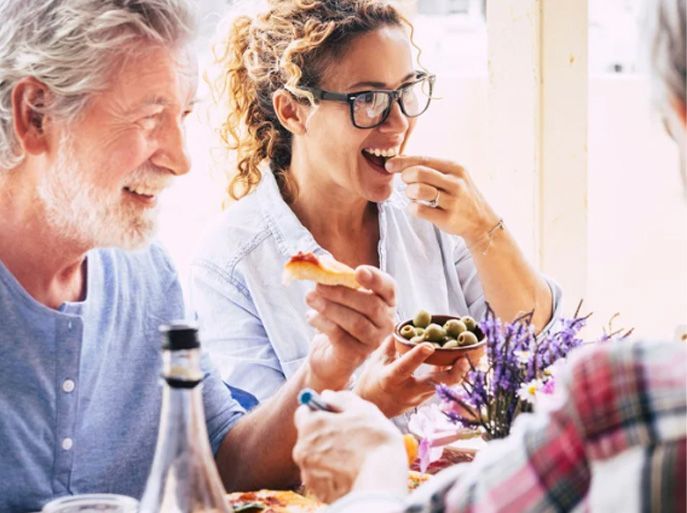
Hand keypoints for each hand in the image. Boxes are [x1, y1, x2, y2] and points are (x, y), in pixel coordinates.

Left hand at [293, 390, 407, 503]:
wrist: (381, 484)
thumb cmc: (375, 442)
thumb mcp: (364, 410)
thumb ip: (342, 399)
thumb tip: (327, 396)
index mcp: (311, 425)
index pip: (303, 411)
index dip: (319, 411)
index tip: (334, 415)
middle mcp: (302, 448)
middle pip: (309, 436)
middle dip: (324, 435)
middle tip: (349, 437)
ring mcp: (308, 472)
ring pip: (315, 457)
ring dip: (328, 455)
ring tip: (353, 457)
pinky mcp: (316, 490)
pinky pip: (321, 476)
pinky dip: (332, 473)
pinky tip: (351, 472)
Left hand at [305, 266, 396, 387]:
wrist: (330, 355)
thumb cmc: (339, 319)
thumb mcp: (341, 297)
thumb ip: (337, 280)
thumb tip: (321, 262)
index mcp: (386, 302)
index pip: (389, 288)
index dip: (376, 278)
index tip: (358, 271)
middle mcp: (386, 322)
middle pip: (370, 305)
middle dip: (342, 293)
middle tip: (319, 285)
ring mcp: (373, 340)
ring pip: (355, 322)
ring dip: (330, 307)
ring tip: (310, 298)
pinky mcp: (356, 354)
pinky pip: (340, 335)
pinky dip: (322, 322)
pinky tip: (310, 315)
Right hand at [355, 337, 468, 416]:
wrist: (372, 407)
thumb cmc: (371, 381)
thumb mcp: (377, 360)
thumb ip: (392, 343)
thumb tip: (403, 326)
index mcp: (391, 378)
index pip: (405, 367)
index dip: (417, 356)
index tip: (429, 345)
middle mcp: (407, 390)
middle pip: (435, 384)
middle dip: (453, 373)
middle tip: (464, 359)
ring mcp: (418, 397)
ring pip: (442, 386)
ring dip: (457, 373)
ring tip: (469, 358)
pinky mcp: (425, 399)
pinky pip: (440, 385)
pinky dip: (450, 374)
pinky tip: (459, 361)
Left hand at [386, 155, 499, 244]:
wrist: (481, 221)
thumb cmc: (459, 196)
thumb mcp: (451, 176)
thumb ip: (428, 167)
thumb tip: (399, 158)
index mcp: (455, 168)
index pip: (423, 159)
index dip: (403, 162)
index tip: (389, 165)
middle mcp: (455, 182)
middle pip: (419, 173)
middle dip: (406, 177)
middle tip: (407, 183)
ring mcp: (452, 201)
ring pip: (418, 191)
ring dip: (409, 193)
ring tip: (413, 196)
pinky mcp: (447, 218)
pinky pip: (419, 210)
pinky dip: (412, 208)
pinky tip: (417, 207)